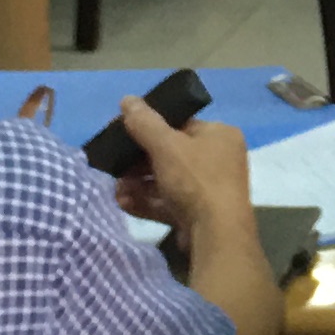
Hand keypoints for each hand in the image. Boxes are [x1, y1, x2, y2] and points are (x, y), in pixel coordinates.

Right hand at [114, 94, 257, 239]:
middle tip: (114, 165)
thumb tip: (128, 100)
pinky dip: (146, 201)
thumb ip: (145, 123)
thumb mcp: (167, 146)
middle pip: (170, 155)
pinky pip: (167, 202)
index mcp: (219, 135)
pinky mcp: (197, 214)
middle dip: (138, 162)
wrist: (216, 234)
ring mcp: (208, 190)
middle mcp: (218, 160)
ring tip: (115, 187)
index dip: (150, 127)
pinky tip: (122, 202)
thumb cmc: (196, 180)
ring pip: (165, 181)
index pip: (181, 125)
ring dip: (137, 183)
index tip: (122, 133)